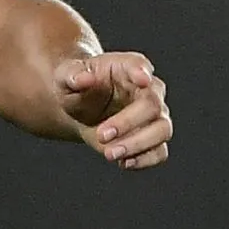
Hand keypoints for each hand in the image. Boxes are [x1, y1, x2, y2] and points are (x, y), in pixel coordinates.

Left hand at [55, 52, 172, 169]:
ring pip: (162, 129)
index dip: (142, 71)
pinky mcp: (152, 139)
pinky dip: (145, 159)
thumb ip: (72, 75)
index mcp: (127, 67)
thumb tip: (83, 78)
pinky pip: (159, 151)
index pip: (140, 65)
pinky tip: (124, 163)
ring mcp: (154, 115)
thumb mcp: (66, 77)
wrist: (81, 108)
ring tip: (110, 154)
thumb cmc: (77, 87)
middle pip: (153, 105)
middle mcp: (148, 90)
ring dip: (138, 144)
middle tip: (101, 135)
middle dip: (128, 122)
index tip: (142, 79)